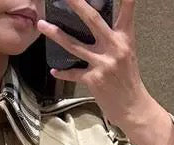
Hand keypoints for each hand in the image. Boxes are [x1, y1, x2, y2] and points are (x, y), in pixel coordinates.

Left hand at [37, 0, 154, 131]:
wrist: (131, 105)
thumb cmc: (127, 79)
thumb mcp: (127, 52)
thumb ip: (113, 37)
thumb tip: (97, 26)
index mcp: (124, 38)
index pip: (126, 10)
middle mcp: (114, 47)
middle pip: (93, 20)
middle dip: (78, 5)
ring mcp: (102, 63)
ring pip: (73, 45)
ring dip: (55, 34)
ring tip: (42, 24)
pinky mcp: (93, 79)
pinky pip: (72, 73)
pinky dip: (62, 72)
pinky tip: (54, 69)